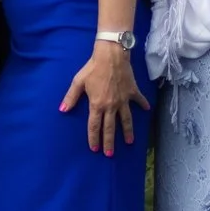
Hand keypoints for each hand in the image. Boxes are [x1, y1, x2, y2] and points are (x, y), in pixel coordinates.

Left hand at [59, 40, 146, 154]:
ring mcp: (123, 100)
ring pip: (126, 120)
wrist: (111, 56)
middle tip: (110, 154)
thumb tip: (62, 110)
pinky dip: (143, 105)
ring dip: (128, 132)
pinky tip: (146, 110)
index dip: (94, 138)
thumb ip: (71, 97)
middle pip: (110, 128)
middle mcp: (111, 106)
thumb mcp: (78, 82)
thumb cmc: (92, 68)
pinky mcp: (132, 92)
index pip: (94, 126)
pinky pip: (138, 101)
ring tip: (129, 142)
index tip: (95, 149)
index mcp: (97, 104)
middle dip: (109, 142)